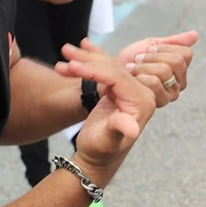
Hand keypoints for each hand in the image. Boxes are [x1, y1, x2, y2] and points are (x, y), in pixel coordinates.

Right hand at [54, 41, 157, 184]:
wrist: (96, 157)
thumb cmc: (101, 152)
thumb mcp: (108, 142)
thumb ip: (119, 130)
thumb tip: (132, 129)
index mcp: (142, 102)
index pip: (118, 77)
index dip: (94, 70)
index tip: (72, 66)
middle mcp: (141, 93)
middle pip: (112, 69)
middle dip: (86, 63)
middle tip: (63, 62)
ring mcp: (131, 90)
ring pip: (107, 66)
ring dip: (85, 59)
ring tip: (64, 52)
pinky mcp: (120, 89)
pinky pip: (105, 70)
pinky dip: (89, 62)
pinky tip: (80, 49)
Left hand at [112, 31, 197, 107]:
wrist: (112, 75)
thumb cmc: (131, 61)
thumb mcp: (151, 46)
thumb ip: (172, 42)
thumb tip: (195, 35)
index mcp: (180, 69)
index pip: (185, 53)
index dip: (165, 48)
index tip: (149, 50)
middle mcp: (180, 83)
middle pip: (177, 61)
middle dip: (154, 57)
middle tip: (139, 59)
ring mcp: (171, 93)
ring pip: (166, 71)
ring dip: (144, 66)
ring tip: (133, 68)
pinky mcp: (159, 101)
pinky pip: (154, 82)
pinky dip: (140, 76)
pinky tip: (132, 78)